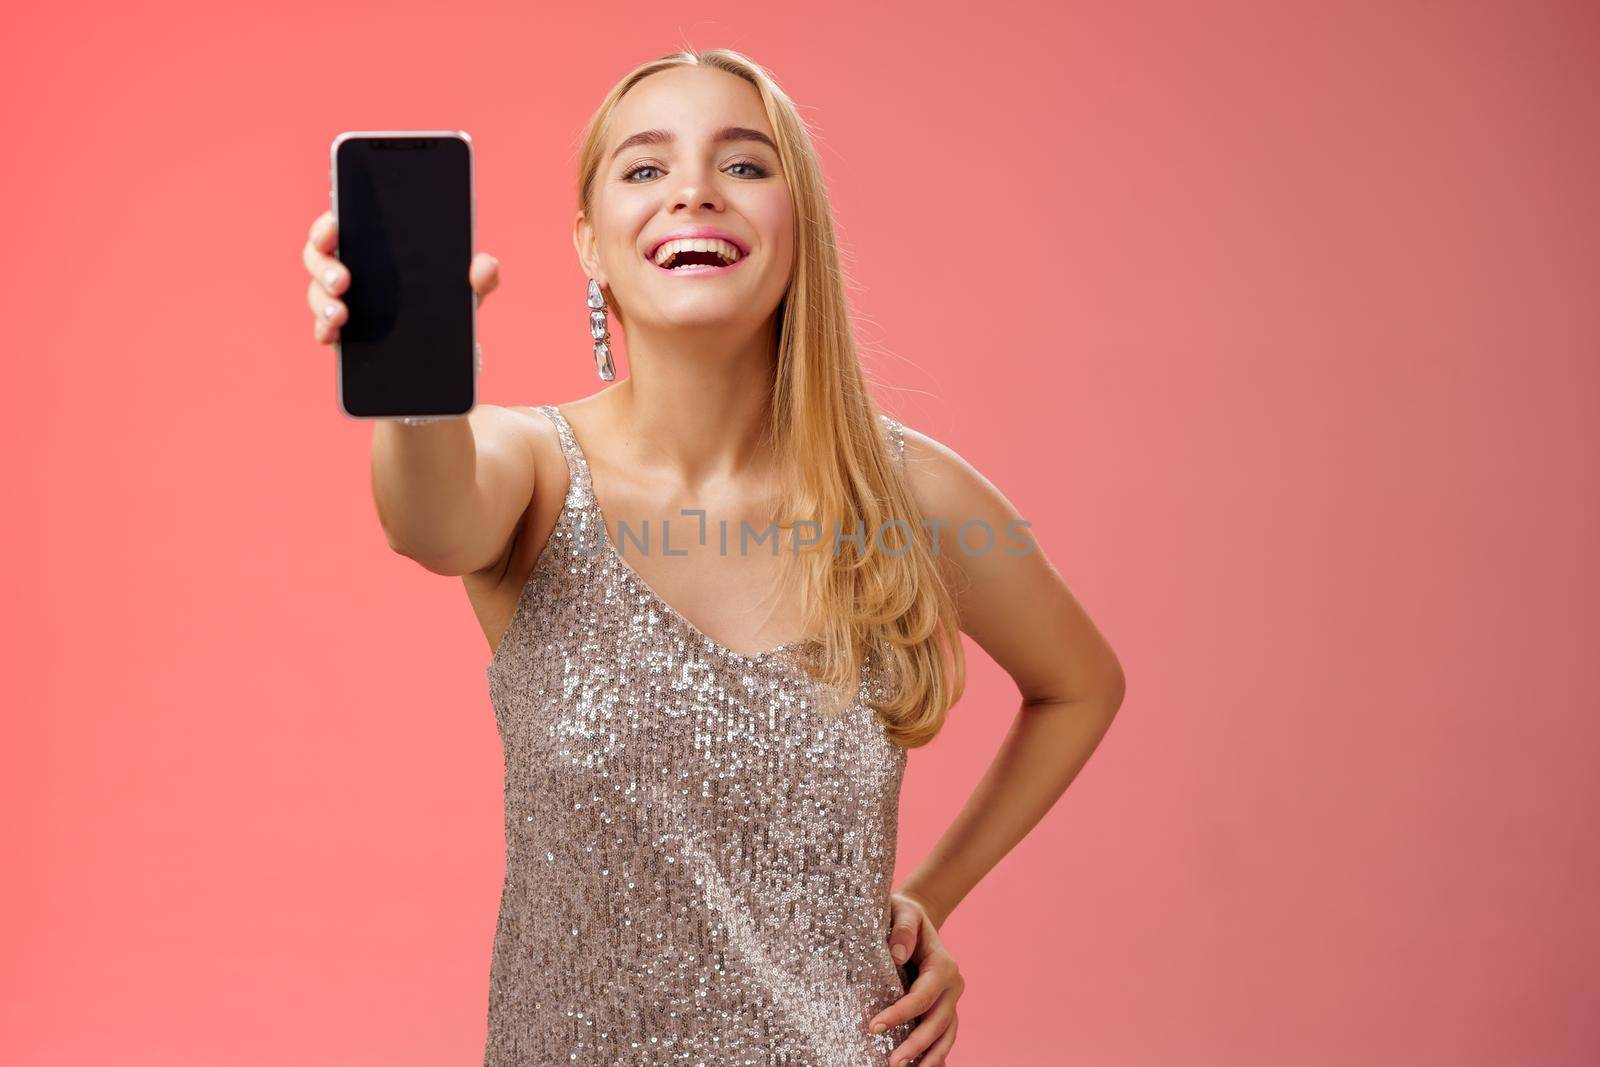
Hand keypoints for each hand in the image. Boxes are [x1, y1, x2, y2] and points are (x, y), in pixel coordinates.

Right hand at [302, 209, 499, 344]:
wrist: (444, 358)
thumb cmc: (449, 309)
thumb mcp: (467, 292)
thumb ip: (481, 278)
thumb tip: (487, 264)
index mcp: (375, 246)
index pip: (341, 223)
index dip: (330, 222)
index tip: (335, 225)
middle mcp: (350, 268)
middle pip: (318, 255)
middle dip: (324, 265)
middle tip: (343, 280)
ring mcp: (341, 301)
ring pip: (316, 293)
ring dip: (323, 301)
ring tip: (341, 314)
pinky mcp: (342, 334)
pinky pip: (323, 329)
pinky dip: (323, 331)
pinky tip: (332, 336)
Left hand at [869, 890, 962, 1065]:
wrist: (917, 917)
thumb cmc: (905, 915)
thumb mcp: (904, 912)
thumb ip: (903, 930)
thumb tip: (897, 955)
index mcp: (944, 965)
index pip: (923, 996)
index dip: (900, 1013)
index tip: (874, 1026)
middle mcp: (953, 985)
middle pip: (938, 1021)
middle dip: (916, 1044)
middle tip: (892, 1062)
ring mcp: (951, 999)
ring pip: (946, 1033)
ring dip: (930, 1056)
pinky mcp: (944, 1008)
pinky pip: (944, 1034)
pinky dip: (936, 1052)